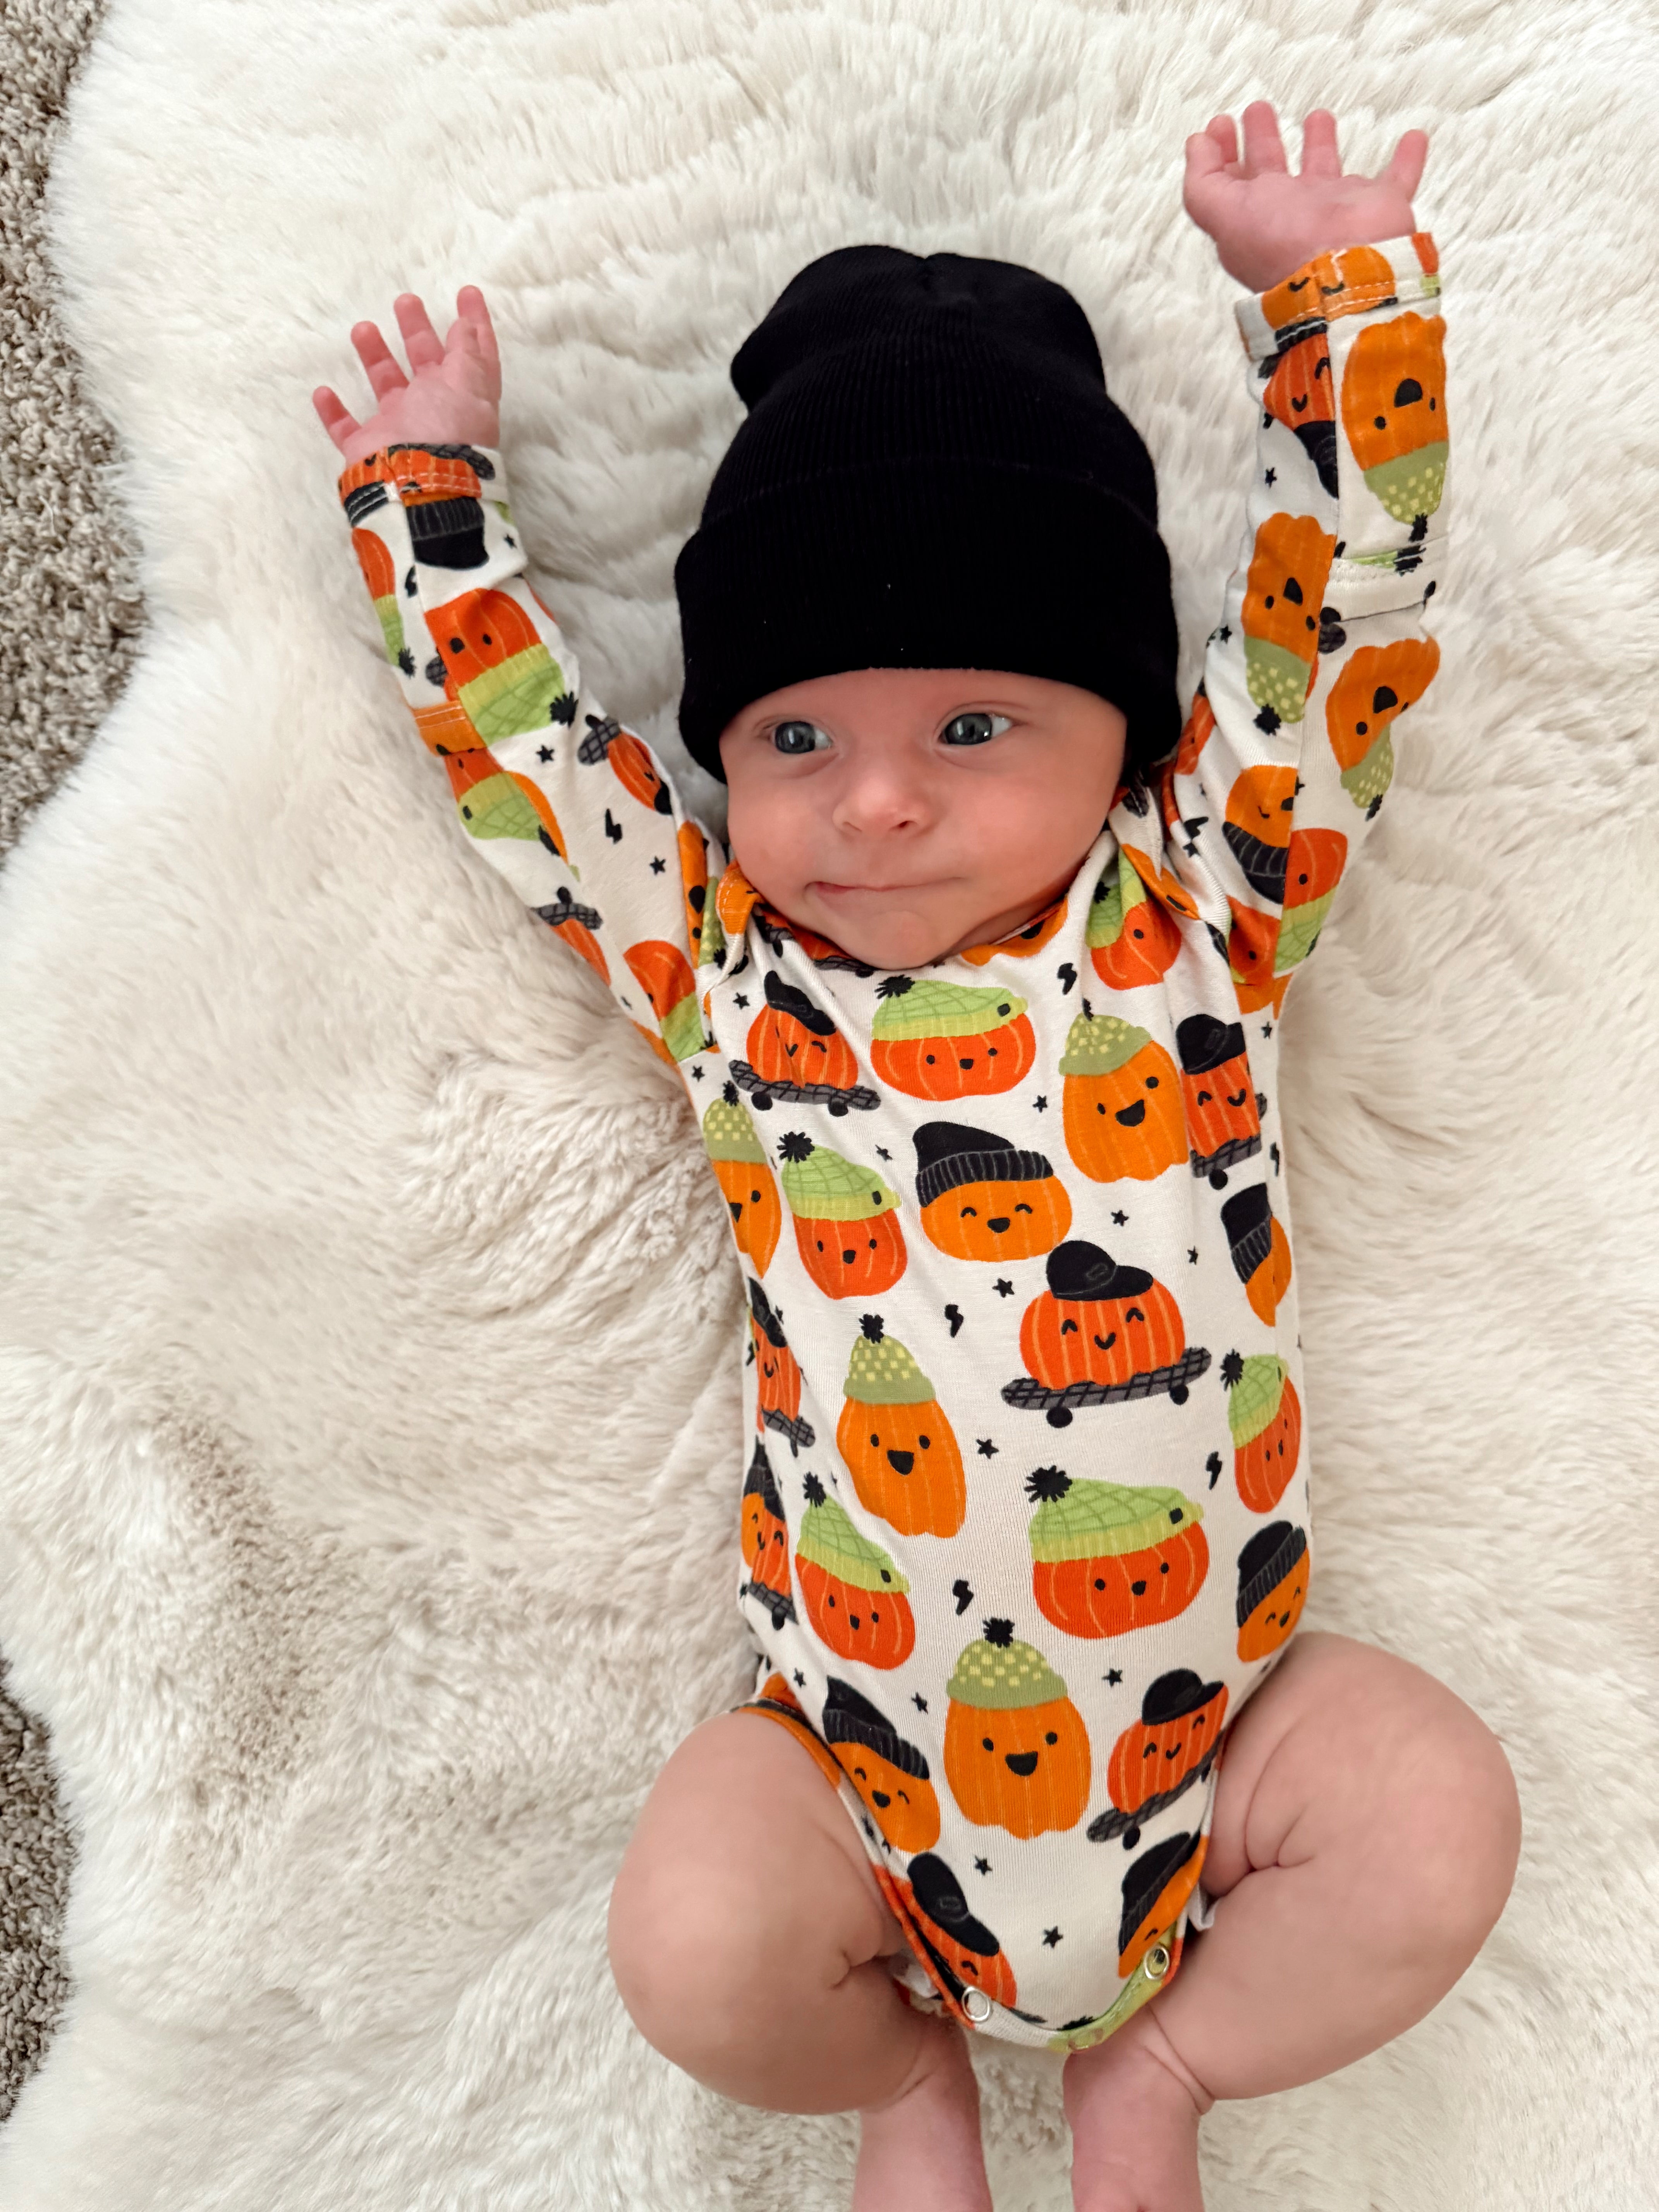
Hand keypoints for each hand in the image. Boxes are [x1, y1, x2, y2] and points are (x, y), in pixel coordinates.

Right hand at [312, 286, 501, 467]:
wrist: (417, 486)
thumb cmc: (447, 430)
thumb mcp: (467, 384)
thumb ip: (467, 353)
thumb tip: (466, 325)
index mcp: (464, 396)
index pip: (475, 355)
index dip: (474, 325)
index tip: (467, 292)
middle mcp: (434, 412)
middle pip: (427, 364)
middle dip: (418, 331)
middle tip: (406, 301)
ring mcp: (400, 432)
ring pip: (386, 387)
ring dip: (375, 358)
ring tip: (363, 328)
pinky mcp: (368, 450)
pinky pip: (346, 429)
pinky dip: (333, 412)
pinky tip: (322, 391)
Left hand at [1183, 103, 1426, 292]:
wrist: (1346, 274)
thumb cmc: (1284, 247)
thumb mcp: (1226, 215)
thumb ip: (1203, 184)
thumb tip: (1196, 144)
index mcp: (1259, 220)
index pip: (1235, 184)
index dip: (1223, 155)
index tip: (1220, 123)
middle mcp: (1296, 217)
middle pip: (1275, 173)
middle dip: (1263, 141)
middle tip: (1258, 111)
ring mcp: (1339, 213)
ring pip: (1328, 172)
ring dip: (1322, 144)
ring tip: (1317, 117)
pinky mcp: (1381, 209)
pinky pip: (1399, 178)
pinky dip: (1408, 159)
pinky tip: (1413, 137)